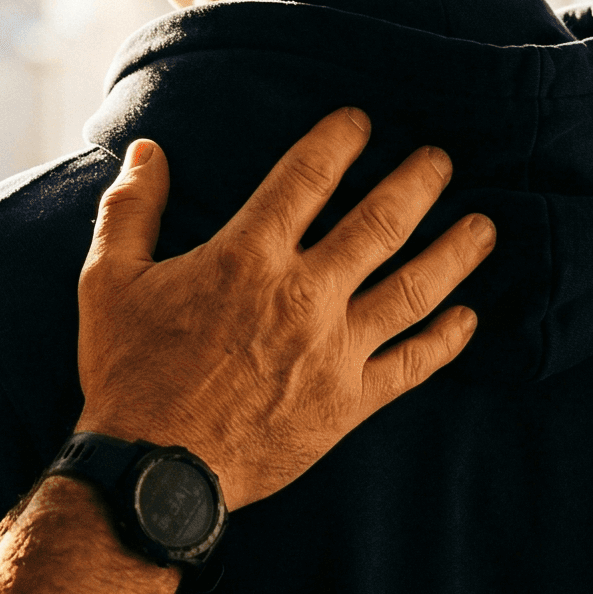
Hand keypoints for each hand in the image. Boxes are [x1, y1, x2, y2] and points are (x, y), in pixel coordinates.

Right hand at [75, 108, 492, 506]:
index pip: (306, 178)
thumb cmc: (129, 372)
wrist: (155, 472)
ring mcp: (334, 351)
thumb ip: (131, 209)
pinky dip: (447, 339)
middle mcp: (303, 295)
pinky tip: (469, 318)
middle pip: (380, 223)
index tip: (361, 121)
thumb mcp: (108, 280)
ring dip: (454, 251)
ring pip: (414, 288)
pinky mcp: (349, 403)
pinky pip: (413, 364)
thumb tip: (148, 150)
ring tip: (484, 226)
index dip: (338, 140)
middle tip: (443, 161)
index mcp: (246, 257)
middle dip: (417, 184)